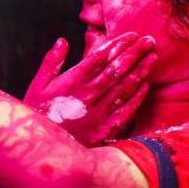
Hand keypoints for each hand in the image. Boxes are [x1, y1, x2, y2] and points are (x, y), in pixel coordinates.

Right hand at [23, 32, 155, 144]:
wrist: (39, 152)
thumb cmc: (36, 116)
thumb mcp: (36, 87)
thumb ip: (51, 63)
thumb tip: (62, 40)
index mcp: (71, 82)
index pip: (100, 57)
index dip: (118, 44)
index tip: (132, 35)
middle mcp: (88, 96)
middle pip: (117, 70)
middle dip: (135, 53)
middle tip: (149, 40)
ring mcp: (97, 114)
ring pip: (124, 88)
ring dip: (140, 71)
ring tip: (152, 58)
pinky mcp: (103, 131)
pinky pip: (125, 111)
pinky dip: (136, 97)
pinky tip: (145, 85)